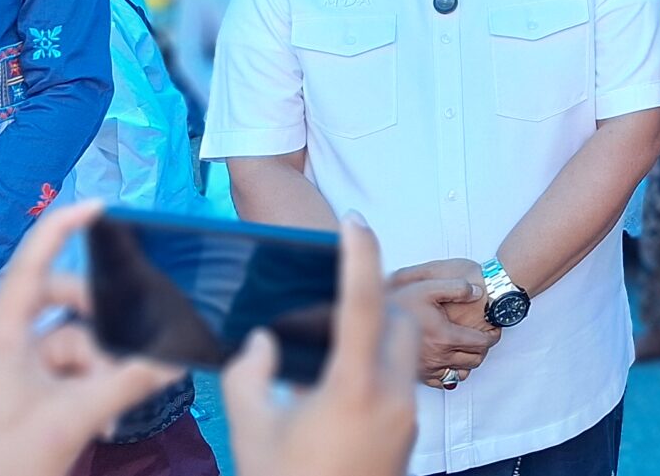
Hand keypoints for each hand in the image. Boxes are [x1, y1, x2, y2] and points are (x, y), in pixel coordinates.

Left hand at [0, 202, 183, 475]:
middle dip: (99, 331)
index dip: (61, 230)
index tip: (98, 206)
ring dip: (97, 374)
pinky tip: (102, 423)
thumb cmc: (1, 466)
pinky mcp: (12, 400)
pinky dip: (85, 392)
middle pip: (59, 310)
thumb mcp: (70, 421)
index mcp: (0, 340)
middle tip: (128, 353)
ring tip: (111, 414)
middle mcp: (0, 349)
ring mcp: (5, 376)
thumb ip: (124, 385)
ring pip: (67, 350)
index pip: (30, 267)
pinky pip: (59, 378)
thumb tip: (173, 360)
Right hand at [225, 216, 422, 475]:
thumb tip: (265, 340)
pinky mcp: (409, 438)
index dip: (359, 256)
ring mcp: (407, 419)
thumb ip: (250, 374)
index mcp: (352, 389)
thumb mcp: (251, 431)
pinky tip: (337, 390)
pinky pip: (401, 384)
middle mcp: (391, 398)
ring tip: (330, 351)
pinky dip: (378, 370)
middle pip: (401, 321)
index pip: (363, 303)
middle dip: (375, 302)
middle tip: (331, 303)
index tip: (353, 221)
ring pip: (406, 353)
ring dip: (379, 338)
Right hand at [386, 260, 498, 383]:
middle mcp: (439, 357)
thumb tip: (477, 292)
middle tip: (485, 337)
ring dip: (469, 362)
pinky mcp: (419, 376)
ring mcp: (428, 369)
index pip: (481, 343)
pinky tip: (450, 361)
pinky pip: (444, 382)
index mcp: (445, 337)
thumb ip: (456, 287)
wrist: (373, 320)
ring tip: (469, 348)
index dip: (492, 336)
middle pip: (475, 360)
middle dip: (484, 348)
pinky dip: (452, 373)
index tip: (494, 330)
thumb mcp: (428, 286)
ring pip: (461, 373)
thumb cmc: (399, 302)